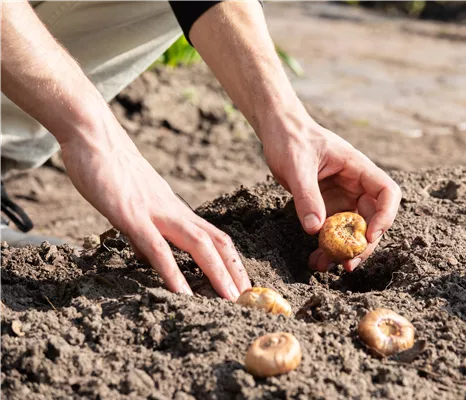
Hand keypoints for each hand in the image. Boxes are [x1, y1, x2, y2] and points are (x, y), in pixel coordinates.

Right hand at [60, 122, 250, 299]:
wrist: (93, 134)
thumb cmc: (110, 167)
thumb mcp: (132, 204)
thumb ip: (142, 230)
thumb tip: (147, 253)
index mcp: (174, 209)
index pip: (213, 236)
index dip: (230, 260)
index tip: (241, 282)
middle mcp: (173, 211)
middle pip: (216, 243)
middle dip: (234, 272)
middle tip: (248, 298)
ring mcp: (155, 212)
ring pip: (198, 245)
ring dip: (217, 273)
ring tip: (231, 299)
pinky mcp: (132, 216)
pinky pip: (157, 248)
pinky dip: (173, 273)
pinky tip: (183, 293)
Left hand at [262, 112, 400, 272]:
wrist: (278, 131)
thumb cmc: (291, 138)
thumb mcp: (297, 166)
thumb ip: (307, 196)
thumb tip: (315, 229)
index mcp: (357, 168)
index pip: (386, 193)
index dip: (384, 216)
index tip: (369, 237)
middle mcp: (354, 184)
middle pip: (372, 218)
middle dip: (362, 243)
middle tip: (347, 263)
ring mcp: (342, 196)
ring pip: (352, 229)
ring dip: (343, 250)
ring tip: (324, 265)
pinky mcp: (326, 205)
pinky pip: (332, 230)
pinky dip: (327, 246)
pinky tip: (315, 259)